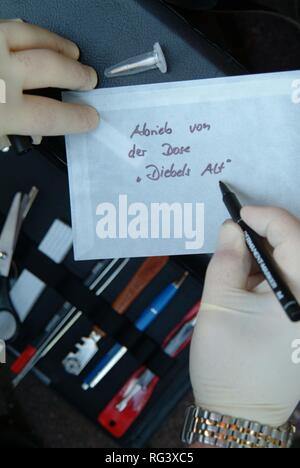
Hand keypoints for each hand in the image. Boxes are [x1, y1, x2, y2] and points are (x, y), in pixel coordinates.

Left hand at [0, 19, 98, 139]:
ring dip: (58, 44)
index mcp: (3, 111)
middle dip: (77, 74)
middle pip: (51, 68)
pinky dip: (30, 34)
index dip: (77, 118)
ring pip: (32, 36)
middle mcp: (1, 75)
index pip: (51, 116)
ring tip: (72, 53)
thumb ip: (11, 136)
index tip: (91, 117)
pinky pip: (10, 26)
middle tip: (88, 79)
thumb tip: (32, 133)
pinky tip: (35, 39)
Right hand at [190, 207, 299, 427]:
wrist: (239, 413)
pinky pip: (293, 285)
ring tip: (240, 259)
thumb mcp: (219, 304)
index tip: (239, 213)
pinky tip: (251, 279)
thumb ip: (226, 260)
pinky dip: (273, 274)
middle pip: (299, 250)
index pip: (293, 238)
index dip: (265, 217)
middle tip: (237, 233)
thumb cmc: (228, 362)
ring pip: (296, 266)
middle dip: (268, 234)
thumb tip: (231, 228)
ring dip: (270, 255)